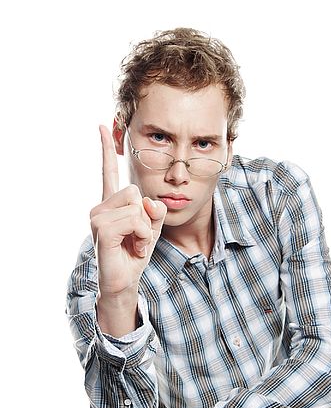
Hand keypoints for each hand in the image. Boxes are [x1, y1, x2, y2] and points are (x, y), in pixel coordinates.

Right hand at [90, 125, 166, 334]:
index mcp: (111, 204)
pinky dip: (141, 236)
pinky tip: (132, 248)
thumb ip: (155, 210)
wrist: (124, 281)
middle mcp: (101, 207)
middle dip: (146, 216)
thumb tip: (150, 203)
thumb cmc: (135, 254)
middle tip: (138, 236)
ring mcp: (97, 217)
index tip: (101, 126)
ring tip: (134, 243)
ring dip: (145, 229)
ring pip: (137, 206)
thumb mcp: (152, 228)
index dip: (106, 149)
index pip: (108, 172)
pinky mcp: (101, 230)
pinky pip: (134, 220)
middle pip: (136, 191)